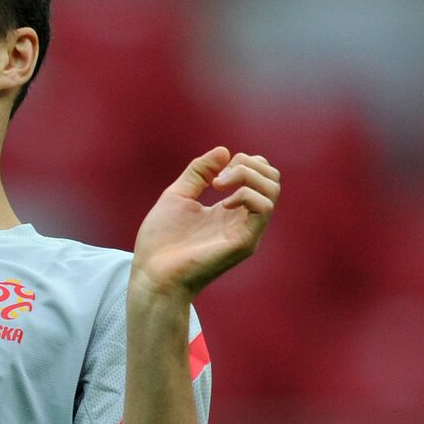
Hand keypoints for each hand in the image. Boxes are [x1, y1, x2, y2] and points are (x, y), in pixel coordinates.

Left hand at [131, 147, 280, 299]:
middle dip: (249, 165)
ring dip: (247, 175)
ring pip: (272, 190)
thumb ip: (199, 173)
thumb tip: (224, 150)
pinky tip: (223, 202)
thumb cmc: (160, 241)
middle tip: (219, 177)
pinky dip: (246, 194)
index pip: (259, 177)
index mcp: (229, 211)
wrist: (151, 274)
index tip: (215, 172)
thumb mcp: (178, 195)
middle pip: (272, 180)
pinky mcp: (244, 242)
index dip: (243, 162)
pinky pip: (263, 208)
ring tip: (219, 185)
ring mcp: (246, 232)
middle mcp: (242, 221)